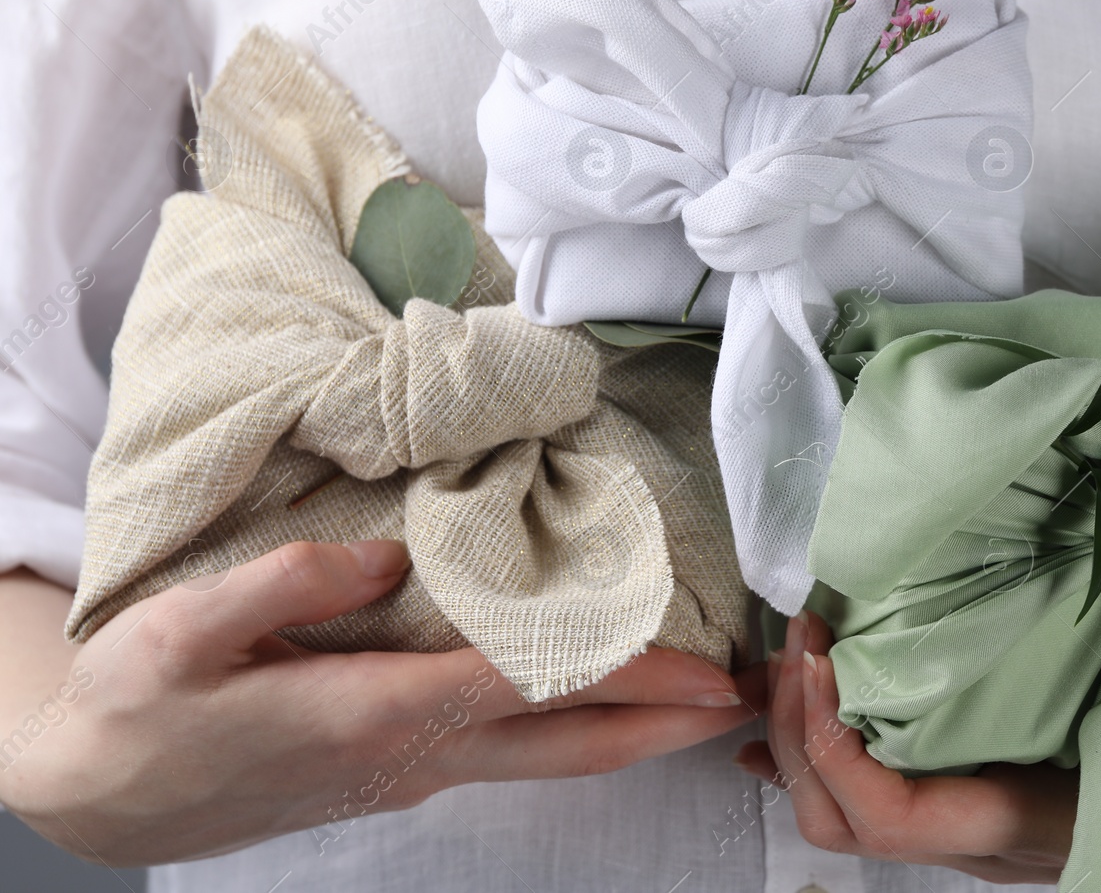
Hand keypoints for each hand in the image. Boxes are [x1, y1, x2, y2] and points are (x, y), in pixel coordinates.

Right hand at [0, 541, 763, 865]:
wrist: (102, 799)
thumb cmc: (139, 711)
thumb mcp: (183, 632)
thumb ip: (288, 583)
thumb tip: (391, 556)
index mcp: (371, 714)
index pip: (525, 687)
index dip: (620, 675)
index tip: (699, 670)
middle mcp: (411, 754)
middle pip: (564, 744)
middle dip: (662, 727)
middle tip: (743, 705)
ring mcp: (411, 772)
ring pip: (547, 758)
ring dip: (632, 734)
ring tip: (703, 706)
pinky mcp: (400, 770)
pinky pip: (514, 753)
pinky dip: (576, 729)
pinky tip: (602, 702)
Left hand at [739, 612, 1100, 888]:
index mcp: (1050, 830)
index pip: (905, 820)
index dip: (838, 748)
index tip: (823, 654)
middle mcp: (998, 844)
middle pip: (848, 823)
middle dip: (797, 732)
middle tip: (797, 633)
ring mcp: (985, 826)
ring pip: (853, 812)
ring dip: (804, 733)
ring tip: (792, 650)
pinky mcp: (986, 793)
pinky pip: (882, 789)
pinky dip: (826, 745)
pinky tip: (797, 707)